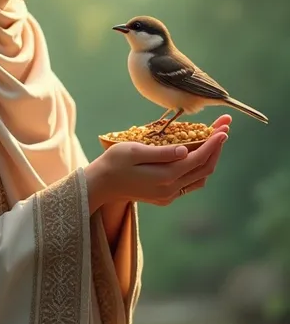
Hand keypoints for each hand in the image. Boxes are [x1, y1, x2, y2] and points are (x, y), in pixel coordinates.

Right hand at [86, 115, 230, 209]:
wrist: (100, 185)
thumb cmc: (114, 162)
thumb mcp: (135, 151)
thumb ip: (162, 152)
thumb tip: (186, 150)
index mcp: (165, 176)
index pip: (198, 158)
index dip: (213, 142)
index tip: (223, 128)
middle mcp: (171, 189)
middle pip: (205, 168)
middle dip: (217, 147)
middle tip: (224, 127)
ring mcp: (168, 195)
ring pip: (200, 177)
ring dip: (210, 158)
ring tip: (214, 138)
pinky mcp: (164, 197)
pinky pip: (190, 183)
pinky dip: (198, 168)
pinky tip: (197, 154)